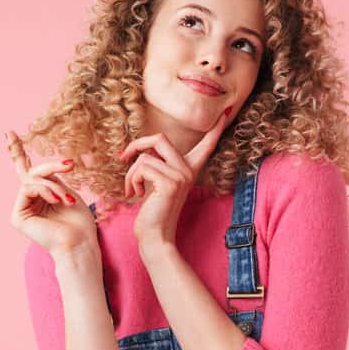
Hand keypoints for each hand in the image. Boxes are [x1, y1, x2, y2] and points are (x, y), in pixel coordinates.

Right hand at [5, 130, 96, 255]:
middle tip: (70, 165)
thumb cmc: (79, 223)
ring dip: (53, 185)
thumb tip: (41, 170)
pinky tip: (58, 201)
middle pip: (31, 173)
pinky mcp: (17, 216)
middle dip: (51, 167)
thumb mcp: (67, 193)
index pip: (28, 172)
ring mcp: (21, 209)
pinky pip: (28, 189)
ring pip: (31, 179)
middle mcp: (28, 202)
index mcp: (40, 197)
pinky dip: (45, 191)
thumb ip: (51, 180)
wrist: (79, 243)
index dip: (17, 152)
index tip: (10, 133)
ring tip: (67, 199)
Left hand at [119, 105, 232, 249]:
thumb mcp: (156, 183)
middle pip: (159, 137)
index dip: (214, 129)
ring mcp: (181, 176)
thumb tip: (142, 150)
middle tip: (123, 157)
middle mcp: (188, 170)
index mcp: (189, 170)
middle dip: (136, 144)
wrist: (154, 237)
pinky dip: (131, 180)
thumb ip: (157, 165)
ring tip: (132, 189)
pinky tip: (134, 195)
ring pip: (145, 156)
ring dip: (130, 172)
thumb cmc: (152, 212)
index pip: (206, 145)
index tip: (224, 113)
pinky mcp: (171, 183)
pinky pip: (142, 167)